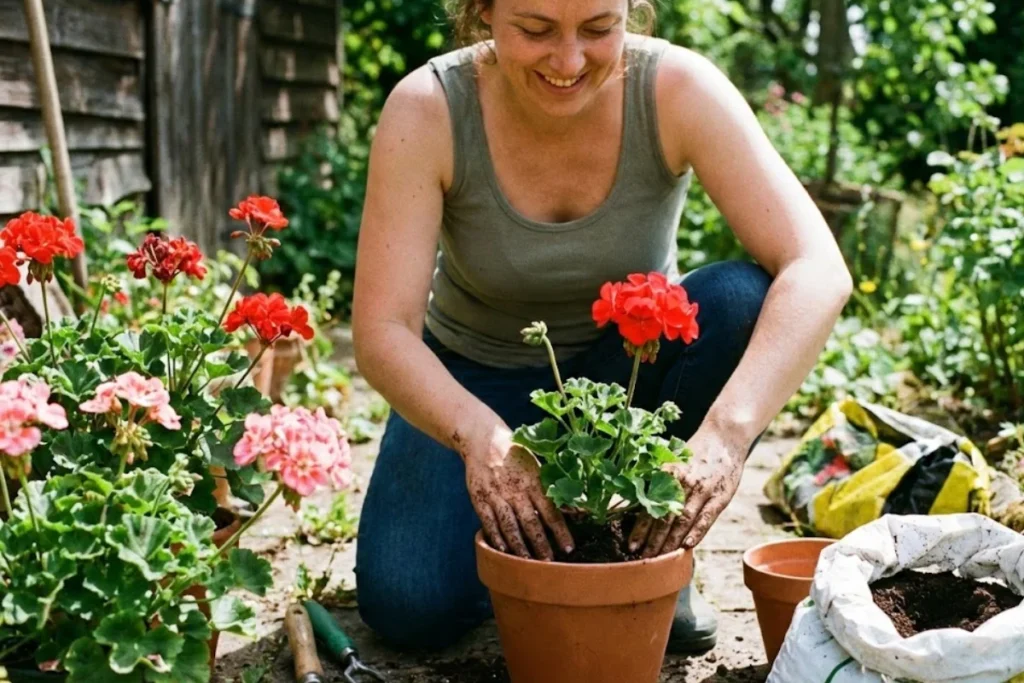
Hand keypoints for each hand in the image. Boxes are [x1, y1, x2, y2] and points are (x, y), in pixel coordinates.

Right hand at [464, 427, 574, 559]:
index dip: (561, 531)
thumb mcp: (537, 466)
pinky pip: (489, 522)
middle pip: (531, 523)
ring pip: (510, 526)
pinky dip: (496, 537)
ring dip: (519, 547)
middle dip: (541, 545)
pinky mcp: (480, 498)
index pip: (551, 511)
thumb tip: (575, 507)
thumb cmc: (516, 454)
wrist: (484, 439)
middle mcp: (516, 490)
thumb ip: (551, 488)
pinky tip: (503, 550)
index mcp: (534, 482)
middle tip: (549, 564)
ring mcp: (497, 495)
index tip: (569, 549)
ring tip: (527, 564)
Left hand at [629, 428, 745, 556]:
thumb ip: (657, 481)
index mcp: (667, 473)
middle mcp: (683, 482)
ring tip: (659, 559)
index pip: (650, 506)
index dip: (640, 528)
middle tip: (642, 560)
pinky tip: (686, 547)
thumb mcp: (672, 461)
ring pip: (683, 521)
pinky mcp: (720, 497)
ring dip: (670, 543)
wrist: (724, 438)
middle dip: (653, 541)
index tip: (631, 545)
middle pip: (665, 517)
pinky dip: (696, 534)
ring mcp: (703, 490)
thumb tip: (635, 504)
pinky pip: (705, 519)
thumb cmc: (693, 453)